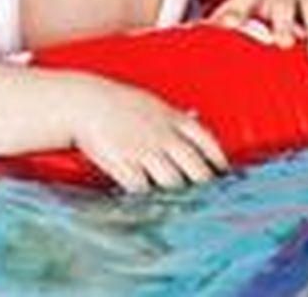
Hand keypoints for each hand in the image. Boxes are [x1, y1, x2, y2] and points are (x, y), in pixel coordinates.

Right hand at [70, 79, 228, 192]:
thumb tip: (196, 118)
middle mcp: (163, 136)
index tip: (224, 175)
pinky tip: (150, 202)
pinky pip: (144, 189)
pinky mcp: (125, 163)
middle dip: (203, 186)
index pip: (208, 142)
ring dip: (177, 195)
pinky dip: (148, 198)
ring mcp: (145, 151)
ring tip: (180, 205)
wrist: (83, 103)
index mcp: (173, 118)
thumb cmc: (116, 102)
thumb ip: (174, 115)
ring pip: (173, 183)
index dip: (219, 161)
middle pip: (196, 169)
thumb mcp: (151, 102)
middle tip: (207, 198)